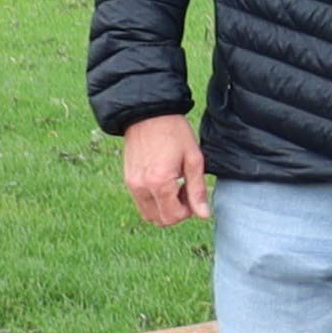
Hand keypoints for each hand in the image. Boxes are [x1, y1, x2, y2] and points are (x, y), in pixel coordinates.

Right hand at [118, 113, 208, 227]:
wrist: (148, 113)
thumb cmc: (174, 131)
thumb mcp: (193, 159)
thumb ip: (198, 189)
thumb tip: (204, 214)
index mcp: (159, 183)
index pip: (173, 217)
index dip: (187, 211)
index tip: (192, 193)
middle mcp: (141, 187)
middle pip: (159, 220)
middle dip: (176, 212)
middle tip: (184, 190)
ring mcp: (132, 184)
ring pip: (148, 214)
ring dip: (163, 208)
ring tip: (173, 186)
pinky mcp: (128, 179)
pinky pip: (140, 202)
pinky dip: (153, 200)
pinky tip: (162, 182)